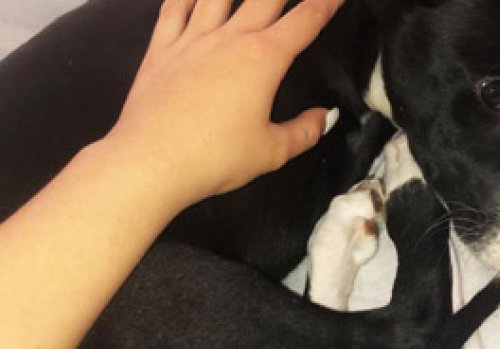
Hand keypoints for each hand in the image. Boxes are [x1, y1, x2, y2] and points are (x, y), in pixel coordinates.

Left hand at [107, 0, 343, 202]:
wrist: (152, 162)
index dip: (326, 2)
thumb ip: (305, 132)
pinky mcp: (161, 51)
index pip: (305, 21)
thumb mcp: (272, 152)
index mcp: (263, 60)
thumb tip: (324, 117)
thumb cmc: (215, 158)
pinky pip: (174, 9)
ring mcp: (192, 40)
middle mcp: (229, 39)